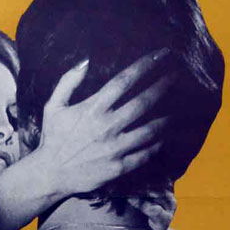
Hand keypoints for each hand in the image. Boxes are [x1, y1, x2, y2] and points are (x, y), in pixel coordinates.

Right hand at [35, 49, 172, 195]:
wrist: (50, 174)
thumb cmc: (52, 138)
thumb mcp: (53, 106)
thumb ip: (68, 81)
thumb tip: (85, 61)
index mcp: (93, 108)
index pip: (124, 81)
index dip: (145, 65)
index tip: (161, 55)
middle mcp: (107, 126)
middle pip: (143, 102)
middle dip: (164, 86)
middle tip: (177, 76)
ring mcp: (115, 148)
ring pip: (151, 129)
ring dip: (167, 117)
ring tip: (179, 107)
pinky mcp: (119, 167)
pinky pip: (145, 153)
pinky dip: (158, 144)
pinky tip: (165, 136)